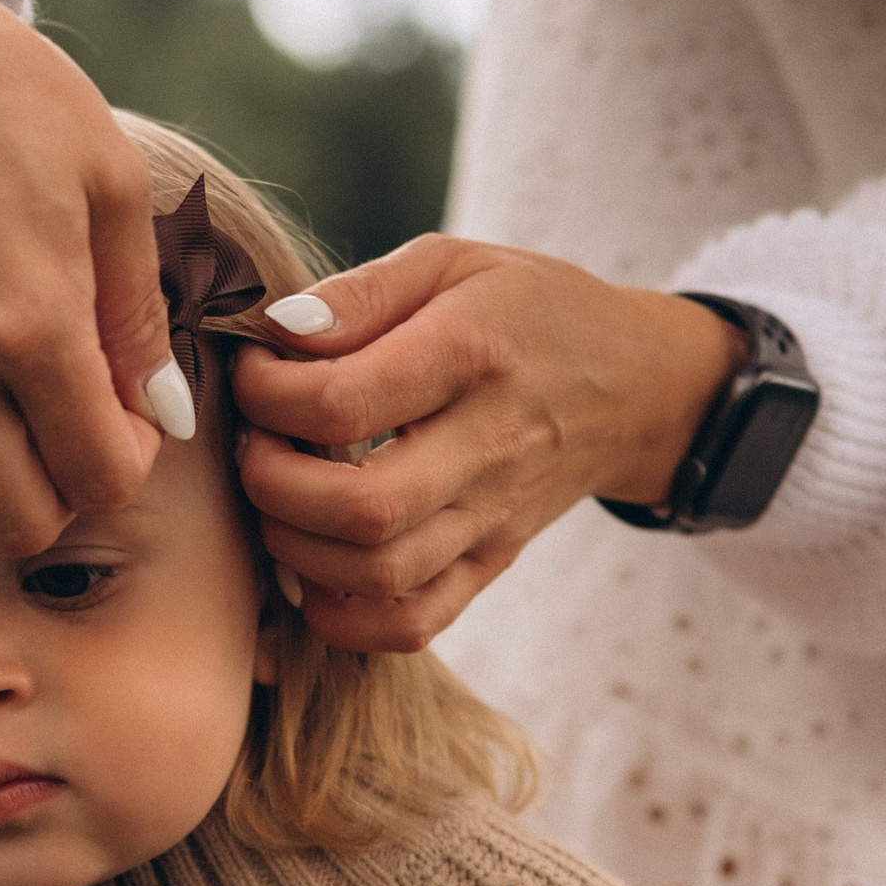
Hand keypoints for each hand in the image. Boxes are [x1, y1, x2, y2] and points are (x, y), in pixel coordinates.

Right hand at [0, 0, 173, 555]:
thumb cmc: (2, 91)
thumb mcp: (110, 179)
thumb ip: (140, 314)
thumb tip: (167, 416)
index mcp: (34, 325)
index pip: (101, 476)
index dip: (132, 457)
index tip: (125, 409)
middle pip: (19, 518)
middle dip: (63, 485)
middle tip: (65, 418)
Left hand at [232, 240, 744, 650]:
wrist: (632, 384)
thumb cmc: (526, 311)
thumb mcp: (453, 263)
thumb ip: (363, 292)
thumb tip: (279, 330)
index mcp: (474, 353)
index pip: (343, 402)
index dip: (267, 395)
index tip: (253, 374)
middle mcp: (490, 445)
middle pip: (361, 508)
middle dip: (271, 484)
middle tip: (253, 445)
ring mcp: (494, 516)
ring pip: (379, 575)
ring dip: (296, 547)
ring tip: (279, 498)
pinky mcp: (492, 562)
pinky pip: (414, 622)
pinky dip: (346, 618)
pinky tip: (314, 571)